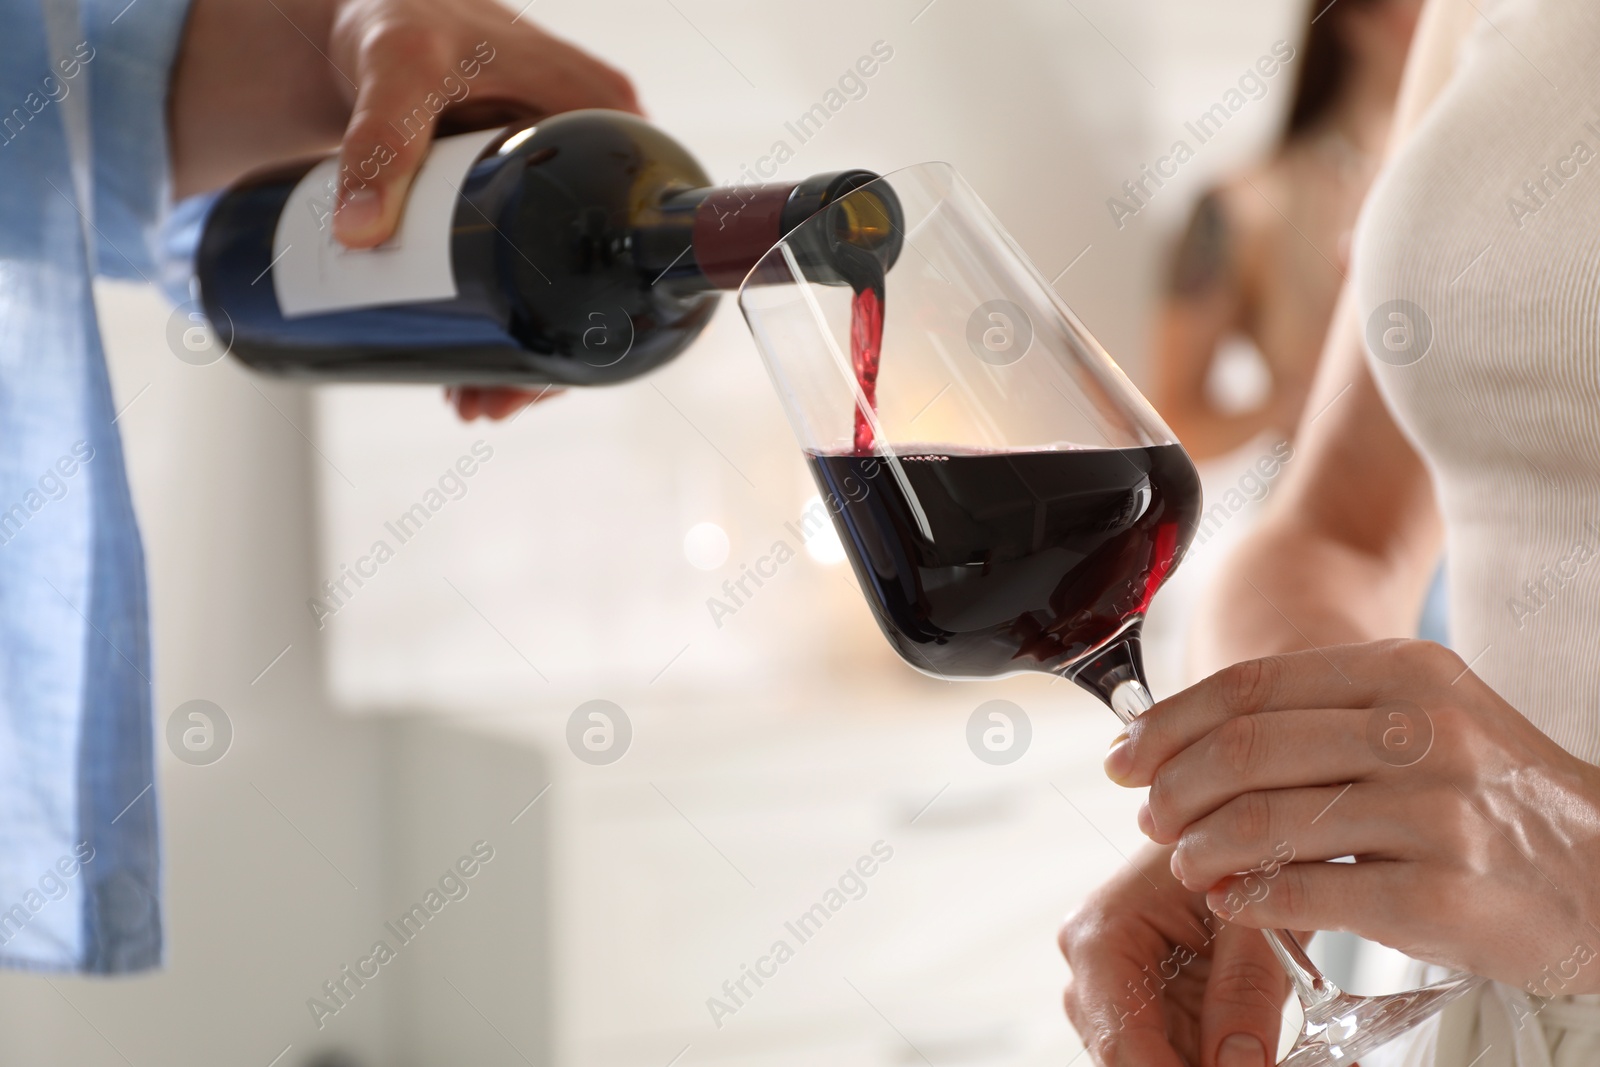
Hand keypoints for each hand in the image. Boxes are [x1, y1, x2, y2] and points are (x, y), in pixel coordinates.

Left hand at [170, 0, 636, 420]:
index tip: (542, 369)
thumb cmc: (395, 22)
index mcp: (604, 115)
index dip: (601, 310)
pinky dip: (505, 330)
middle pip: (593, 278)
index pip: (630, 227)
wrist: (358, 19)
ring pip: (559, 290)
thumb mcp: (395, 70)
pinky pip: (527, 277)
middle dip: (548, 356)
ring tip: (468, 405)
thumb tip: (362, 236)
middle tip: (486, 403)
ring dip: (526, 359)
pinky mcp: (516, 208)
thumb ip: (381, 140)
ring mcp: (554, 187)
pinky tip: (472, 375)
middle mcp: (591, 155)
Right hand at [1058, 842, 1288, 1066]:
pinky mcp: (1147, 1013)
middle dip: (1199, 1066)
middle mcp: (1092, 976)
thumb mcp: (1250, 918)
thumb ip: (1244, 989)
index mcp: (1099, 939)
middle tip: (1256, 1061)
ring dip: (1211, 1063)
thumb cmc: (1235, 857)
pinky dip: (1217, 1060)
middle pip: (1130, 1061)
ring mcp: (1115, 998)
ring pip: (1153, 1063)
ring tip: (1260, 1048)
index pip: (1121, 1040)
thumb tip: (1240, 1065)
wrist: (1236, 841)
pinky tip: (1252, 1051)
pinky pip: (1176, 1056)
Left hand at [1105, 639, 1599, 992]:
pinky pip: (1307, 893)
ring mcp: (1435, 815)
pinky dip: (1249, 900)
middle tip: (1149, 818)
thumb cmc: (1496, 798)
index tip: (1126, 754)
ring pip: (1263, 821)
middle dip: (1172, 788)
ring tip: (1184, 863)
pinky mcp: (1438, 898)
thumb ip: (1320, 718)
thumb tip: (1188, 738)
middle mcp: (1422, 732)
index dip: (1169, 722)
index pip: (1249, 686)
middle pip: (1244, 750)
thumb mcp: (1426, 719)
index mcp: (1405, 673)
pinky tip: (1233, 902)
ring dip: (1199, 849)